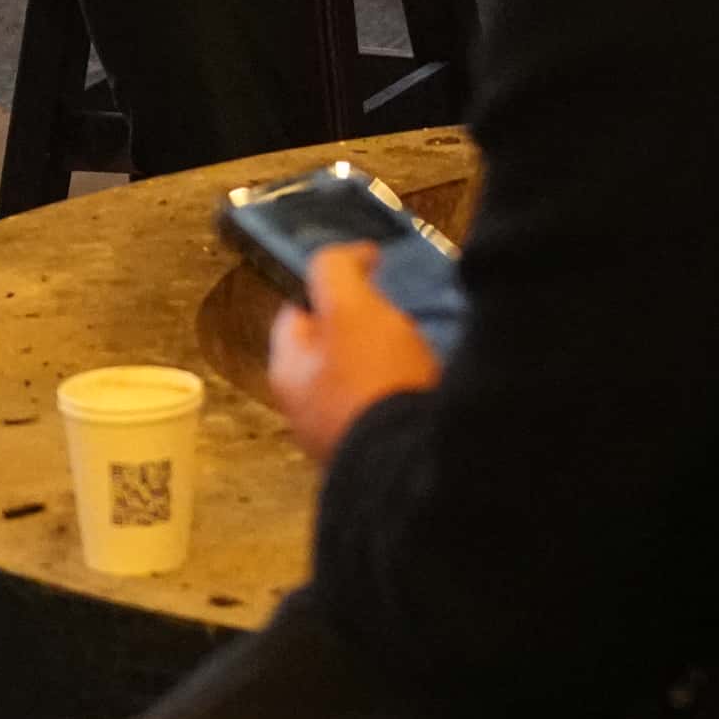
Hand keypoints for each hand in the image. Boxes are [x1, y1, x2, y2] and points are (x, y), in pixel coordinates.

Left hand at [264, 241, 445, 458]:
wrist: (412, 462)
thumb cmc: (373, 381)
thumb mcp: (350, 307)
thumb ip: (337, 270)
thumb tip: (350, 256)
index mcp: (288, 371)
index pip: (296, 311)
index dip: (328, 285)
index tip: (366, 274)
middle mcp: (306, 409)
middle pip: (333, 347)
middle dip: (367, 325)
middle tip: (397, 317)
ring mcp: (340, 435)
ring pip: (364, 378)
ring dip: (392, 360)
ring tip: (420, 352)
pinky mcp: (375, 452)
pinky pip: (389, 407)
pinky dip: (408, 391)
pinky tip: (430, 386)